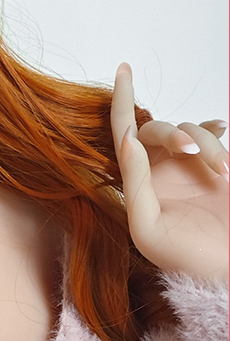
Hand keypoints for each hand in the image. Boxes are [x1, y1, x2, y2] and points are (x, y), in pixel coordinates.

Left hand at [111, 61, 228, 282]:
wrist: (227, 272)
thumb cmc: (187, 259)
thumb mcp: (148, 229)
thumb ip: (135, 184)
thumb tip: (127, 139)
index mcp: (137, 185)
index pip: (122, 133)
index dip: (122, 99)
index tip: (124, 68)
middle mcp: (159, 171)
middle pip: (159, 128)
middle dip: (175, 133)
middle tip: (191, 151)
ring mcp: (188, 168)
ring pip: (190, 130)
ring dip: (206, 144)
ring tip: (224, 173)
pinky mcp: (215, 167)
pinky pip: (211, 135)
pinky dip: (215, 134)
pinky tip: (223, 141)